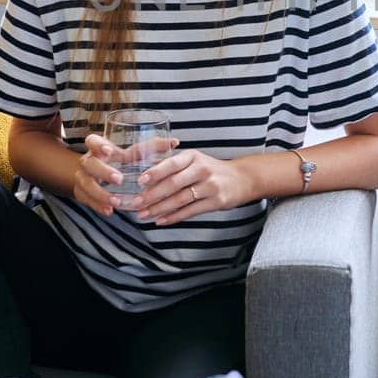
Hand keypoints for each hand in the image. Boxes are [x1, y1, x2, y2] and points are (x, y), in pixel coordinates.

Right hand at [74, 133, 174, 215]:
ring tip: (116, 202)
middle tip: (120, 180)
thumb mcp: (131, 153)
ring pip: (86, 184)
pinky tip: (109, 211)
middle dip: (103, 172)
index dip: (99, 145)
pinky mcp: (82, 193)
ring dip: (100, 193)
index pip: (92, 140)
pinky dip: (98, 206)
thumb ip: (152, 147)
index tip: (110, 151)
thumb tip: (176, 142)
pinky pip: (87, 200)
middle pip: (89, 163)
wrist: (90, 173)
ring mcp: (82, 177)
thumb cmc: (117, 160)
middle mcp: (88, 161)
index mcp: (99, 148)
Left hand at [128, 147, 255, 224]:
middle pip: (173, 183)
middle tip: (136, 203)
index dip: (155, 173)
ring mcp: (210, 186)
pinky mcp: (216, 201)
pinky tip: (161, 220)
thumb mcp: (194, 160)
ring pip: (180, 199)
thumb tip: (145, 172)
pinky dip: (174, 217)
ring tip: (144, 215)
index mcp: (192, 156)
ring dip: (159, 208)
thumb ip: (172, 165)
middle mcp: (201, 169)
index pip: (171, 164)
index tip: (139, 182)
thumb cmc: (212, 169)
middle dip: (152, 195)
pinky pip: (191, 211)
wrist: (242, 178)